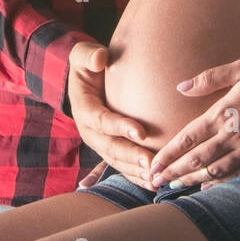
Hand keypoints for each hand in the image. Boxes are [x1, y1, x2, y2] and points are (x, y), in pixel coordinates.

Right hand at [67, 41, 157, 190]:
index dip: (119, 127)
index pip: (101, 120)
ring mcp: (99, 143)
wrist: (84, 80)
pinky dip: (136, 177)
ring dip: (135, 171)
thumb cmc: (88, 64)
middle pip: (109, 147)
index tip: (141, 132)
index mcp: (84, 108)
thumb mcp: (84, 55)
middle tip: (151, 162)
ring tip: (155, 179)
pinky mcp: (109, 150)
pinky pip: (122, 167)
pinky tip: (153, 185)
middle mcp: (89, 131)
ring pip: (116, 162)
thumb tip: (100, 58)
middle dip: (130, 156)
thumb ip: (90, 55)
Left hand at [148, 55, 239, 188]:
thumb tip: (181, 86)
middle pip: (197, 160)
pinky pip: (238, 175)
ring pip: (215, 171)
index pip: (188, 139)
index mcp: (224, 113)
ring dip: (193, 181)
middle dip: (174, 173)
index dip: (168, 155)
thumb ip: (210, 78)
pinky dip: (220, 182)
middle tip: (156, 184)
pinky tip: (210, 185)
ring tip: (176, 188)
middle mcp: (234, 136)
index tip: (153, 166)